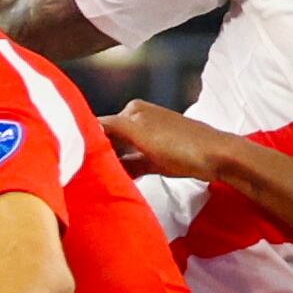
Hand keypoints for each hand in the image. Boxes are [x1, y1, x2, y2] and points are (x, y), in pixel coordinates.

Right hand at [97, 100, 238, 183]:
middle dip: (99, 154)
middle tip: (83, 174)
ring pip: (122, 153)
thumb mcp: (140, 133)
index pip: (101, 124)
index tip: (74, 159)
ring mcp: (150, 140)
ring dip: (112, 165)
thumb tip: (84, 125)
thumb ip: (112, 127)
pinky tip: (117, 182)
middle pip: (111, 139)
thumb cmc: (179, 144)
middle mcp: (139, 121)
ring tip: (95, 180)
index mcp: (133, 110)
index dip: (88, 141)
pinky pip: (134, 164)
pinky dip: (126, 171)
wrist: (217, 157)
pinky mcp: (158, 157)